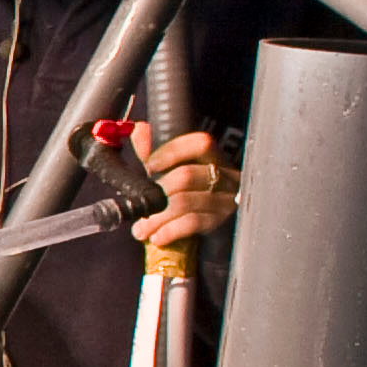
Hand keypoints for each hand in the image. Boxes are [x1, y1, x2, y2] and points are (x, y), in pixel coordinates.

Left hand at [132, 123, 238, 244]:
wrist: (215, 236)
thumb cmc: (189, 196)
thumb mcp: (172, 172)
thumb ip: (154, 151)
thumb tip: (139, 129)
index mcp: (214, 159)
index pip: (201, 143)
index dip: (173, 151)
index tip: (150, 165)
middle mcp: (225, 177)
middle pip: (186, 175)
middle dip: (156, 193)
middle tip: (139, 207)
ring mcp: (227, 201)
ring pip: (185, 202)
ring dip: (155, 219)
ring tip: (140, 230)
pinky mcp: (223, 223)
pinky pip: (193, 224)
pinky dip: (170, 231)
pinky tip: (157, 238)